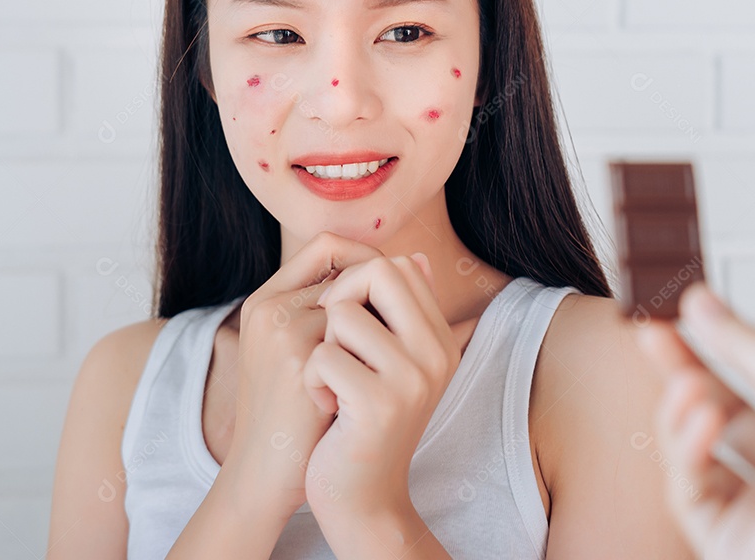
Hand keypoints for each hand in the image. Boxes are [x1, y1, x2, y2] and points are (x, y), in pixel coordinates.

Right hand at [223, 231, 384, 519]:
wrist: (266, 474)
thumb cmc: (293, 412)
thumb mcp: (305, 350)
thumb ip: (339, 307)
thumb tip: (418, 260)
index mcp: (265, 300)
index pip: (326, 245)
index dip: (366, 263)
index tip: (386, 298)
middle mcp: (269, 306)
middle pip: (349, 269)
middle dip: (375, 302)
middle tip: (386, 338)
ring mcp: (283, 331)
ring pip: (358, 304)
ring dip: (373, 336)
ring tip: (364, 370)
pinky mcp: (301, 360)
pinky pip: (359, 337)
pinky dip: (368, 362)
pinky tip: (353, 392)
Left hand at [301, 251, 459, 522]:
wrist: (361, 497)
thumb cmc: (363, 421)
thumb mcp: (392, 363)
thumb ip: (402, 312)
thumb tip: (415, 257)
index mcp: (441, 341)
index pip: (400, 266)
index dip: (358, 283)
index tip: (347, 325)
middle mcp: (437, 354)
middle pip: (378, 272)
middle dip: (340, 300)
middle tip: (333, 344)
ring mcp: (412, 379)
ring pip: (341, 314)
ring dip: (323, 347)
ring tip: (333, 383)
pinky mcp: (379, 404)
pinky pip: (324, 356)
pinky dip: (313, 381)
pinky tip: (326, 408)